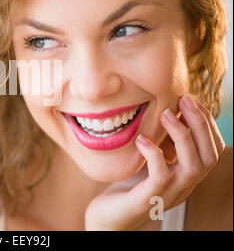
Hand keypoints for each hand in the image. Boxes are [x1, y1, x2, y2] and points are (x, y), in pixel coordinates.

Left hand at [84, 94, 225, 229]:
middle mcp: (183, 187)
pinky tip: (142, 140)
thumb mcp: (149, 162)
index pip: (212, 151)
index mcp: (185, 176)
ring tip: (166, 114)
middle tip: (184, 100)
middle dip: (201, 124)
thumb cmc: (127, 187)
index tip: (190, 100)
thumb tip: (170, 113)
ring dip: (182, 136)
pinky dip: (154, 154)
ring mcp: (167, 195)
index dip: (207, 124)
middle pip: (209, 156)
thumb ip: (162, 144)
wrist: (107, 219)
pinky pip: (160, 177)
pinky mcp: (147, 199)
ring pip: (192, 166)